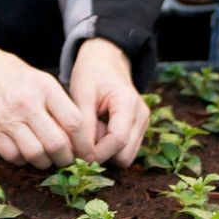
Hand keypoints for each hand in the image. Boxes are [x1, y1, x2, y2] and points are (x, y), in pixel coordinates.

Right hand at [0, 32, 91, 168]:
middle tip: (66, 160)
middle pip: (57, 143)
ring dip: (45, 163)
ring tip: (46, 159)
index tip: (86, 152)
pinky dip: (22, 160)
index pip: (73, 121)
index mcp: (44, 87)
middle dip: (66, 158)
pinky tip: (25, 154)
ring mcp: (7, 117)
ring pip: (35, 154)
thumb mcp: (39, 78)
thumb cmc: (11, 73)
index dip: (84, 142)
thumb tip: (77, 135)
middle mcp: (27, 102)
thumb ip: (57, 103)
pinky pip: (12, 156)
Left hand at [68, 38, 148, 166]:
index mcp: (129, 103)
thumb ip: (83, 126)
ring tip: (92, 131)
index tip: (76, 152)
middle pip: (125, 156)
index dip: (96, 152)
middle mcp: (141, 116)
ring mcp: (143, 124)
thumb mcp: (82, 95)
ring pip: (126, 157)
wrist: (105, 61)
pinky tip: (99, 131)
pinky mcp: (139, 130)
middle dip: (102, 153)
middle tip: (85, 135)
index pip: (117, 140)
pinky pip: (125, 151)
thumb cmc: (92, 74)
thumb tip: (84, 156)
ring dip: (106, 152)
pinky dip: (110, 148)